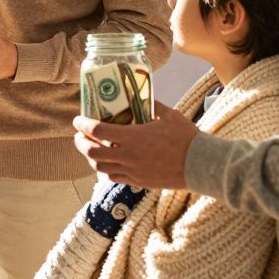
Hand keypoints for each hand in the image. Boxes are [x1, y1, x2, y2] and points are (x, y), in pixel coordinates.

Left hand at [73, 101, 200, 189]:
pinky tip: (108, 163)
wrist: (201, 165)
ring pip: (100, 168)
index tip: (78, 120)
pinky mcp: (139, 182)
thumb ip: (151, 105)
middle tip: (79, 135)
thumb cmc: (186, 138)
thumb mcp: (169, 114)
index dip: (83, 125)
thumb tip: (140, 96)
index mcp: (133, 137)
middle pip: (92, 153)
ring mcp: (133, 172)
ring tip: (91, 149)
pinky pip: (114, 178)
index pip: (97, 131)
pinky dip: (105, 170)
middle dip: (81, 143)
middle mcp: (128, 156)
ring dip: (91, 158)